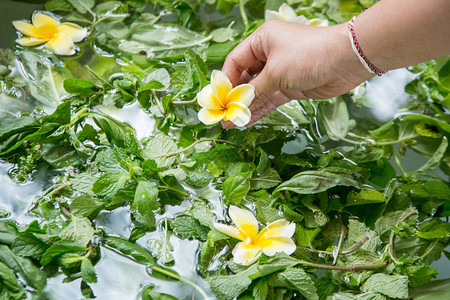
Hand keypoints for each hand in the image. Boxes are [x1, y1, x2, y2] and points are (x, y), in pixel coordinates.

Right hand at [221, 20, 373, 127]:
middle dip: (236, 97)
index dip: (226, 81)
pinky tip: (248, 120)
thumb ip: (255, 91)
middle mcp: (269, 54)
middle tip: (224, 115)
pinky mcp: (291, 86)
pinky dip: (260, 109)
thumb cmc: (308, 56)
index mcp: (262, 41)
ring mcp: (281, 71)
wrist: (347, 60)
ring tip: (232, 123)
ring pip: (258, 91)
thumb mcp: (276, 72)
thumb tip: (236, 106)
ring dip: (247, 106)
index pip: (235, 61)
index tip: (218, 100)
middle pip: (245, 77)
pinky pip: (271, 99)